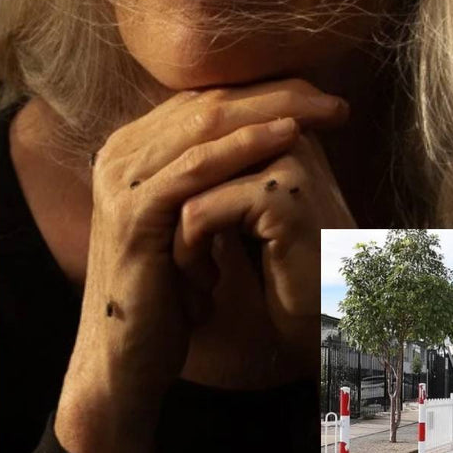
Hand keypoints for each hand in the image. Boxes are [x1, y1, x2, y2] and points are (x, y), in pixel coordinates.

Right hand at [54, 79, 348, 452]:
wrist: (123, 360)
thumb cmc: (166, 298)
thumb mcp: (191, 227)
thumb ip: (208, 183)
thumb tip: (263, 146)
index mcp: (131, 151)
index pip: (204, 100)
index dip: (264, 91)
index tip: (321, 95)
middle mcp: (119, 155)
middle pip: (207, 102)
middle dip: (276, 92)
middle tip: (333, 98)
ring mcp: (121, 179)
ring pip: (206, 124)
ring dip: (271, 110)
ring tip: (323, 110)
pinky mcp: (134, 211)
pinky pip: (198, 167)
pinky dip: (245, 147)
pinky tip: (287, 138)